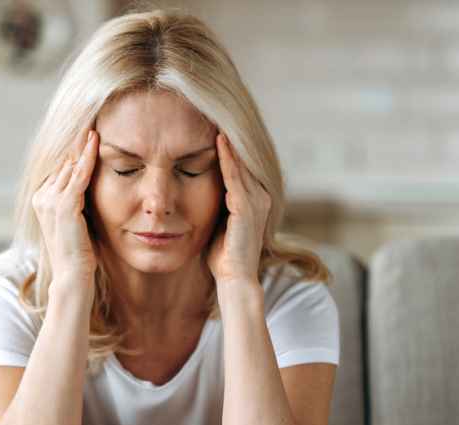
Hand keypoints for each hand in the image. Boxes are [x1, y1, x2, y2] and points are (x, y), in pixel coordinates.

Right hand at [31, 129, 99, 283]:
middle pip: (63, 163)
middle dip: (78, 145)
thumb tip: (86, 184)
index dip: (74, 152)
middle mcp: (41, 196)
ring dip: (84, 146)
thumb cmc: (78, 252)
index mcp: (41, 199)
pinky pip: (78, 174)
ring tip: (96, 126)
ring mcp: (50, 200)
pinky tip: (96, 142)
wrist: (72, 275)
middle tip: (93, 122)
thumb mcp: (74, 220)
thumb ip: (76, 201)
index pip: (59, 168)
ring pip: (70, 165)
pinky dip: (88, 157)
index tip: (88, 133)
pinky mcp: (65, 205)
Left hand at [207, 132, 270, 283]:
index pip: (240, 166)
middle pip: (243, 159)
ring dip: (228, 141)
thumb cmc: (223, 256)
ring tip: (215, 117)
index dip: (228, 146)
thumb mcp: (219, 222)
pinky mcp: (247, 208)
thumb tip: (197, 189)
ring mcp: (256, 201)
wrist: (234, 279)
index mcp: (254, 200)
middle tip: (214, 111)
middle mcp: (261, 197)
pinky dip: (228, 158)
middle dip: (229, 137)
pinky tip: (218, 140)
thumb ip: (217, 204)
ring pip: (240, 163)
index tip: (211, 124)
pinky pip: (236, 176)